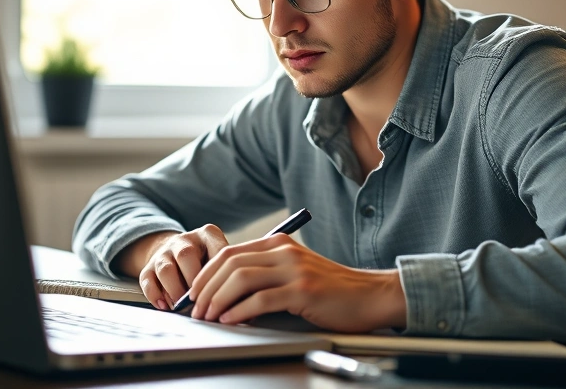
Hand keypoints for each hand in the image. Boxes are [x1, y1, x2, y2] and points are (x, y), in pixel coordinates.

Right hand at [120, 225, 228, 310]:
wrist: (175, 251)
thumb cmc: (207, 261)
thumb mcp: (221, 258)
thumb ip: (231, 274)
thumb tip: (244, 301)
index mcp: (207, 234)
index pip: (216, 249)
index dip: (220, 273)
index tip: (225, 292)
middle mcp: (184, 240)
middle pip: (186, 256)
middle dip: (194, 283)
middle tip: (203, 304)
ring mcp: (164, 252)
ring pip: (165, 269)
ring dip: (175, 291)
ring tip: (185, 309)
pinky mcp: (148, 267)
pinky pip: (147, 281)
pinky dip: (156, 296)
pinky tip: (166, 307)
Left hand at [186, 234, 406, 332]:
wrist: (370, 296)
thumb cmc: (332, 291)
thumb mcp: (295, 273)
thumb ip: (265, 275)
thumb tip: (224, 294)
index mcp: (279, 244)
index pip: (229, 252)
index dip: (206, 274)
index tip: (194, 294)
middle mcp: (284, 251)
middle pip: (230, 263)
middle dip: (206, 287)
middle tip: (195, 309)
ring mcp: (295, 269)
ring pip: (241, 278)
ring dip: (218, 299)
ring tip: (209, 316)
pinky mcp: (304, 290)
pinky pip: (261, 299)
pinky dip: (239, 311)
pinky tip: (231, 320)